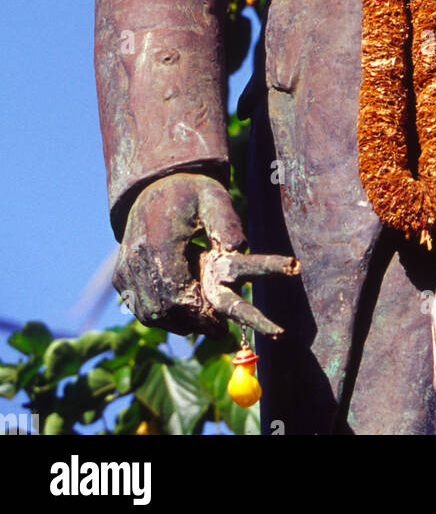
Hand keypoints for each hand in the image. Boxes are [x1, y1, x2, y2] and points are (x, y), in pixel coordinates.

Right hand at [113, 172, 298, 337]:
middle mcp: (136, 258)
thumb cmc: (190, 192)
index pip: (176, 292)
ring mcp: (125, 268)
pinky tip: (182, 307)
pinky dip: (160, 314)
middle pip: (162, 308)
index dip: (198, 314)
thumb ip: (227, 225)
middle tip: (216, 329)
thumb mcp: (215, 198)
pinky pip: (139, 307)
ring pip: (149, 313)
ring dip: (176, 321)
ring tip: (201, 318)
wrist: (154, 184)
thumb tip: (238, 251)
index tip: (221, 325)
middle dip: (191, 323)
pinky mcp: (120, 275)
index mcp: (159, 241)